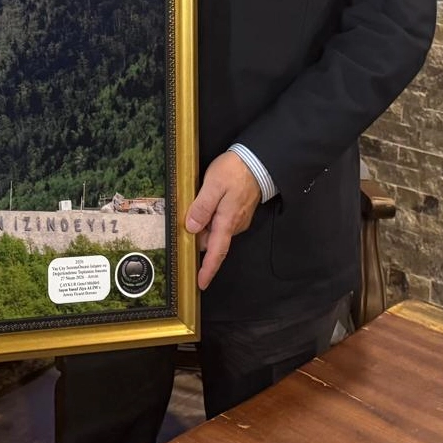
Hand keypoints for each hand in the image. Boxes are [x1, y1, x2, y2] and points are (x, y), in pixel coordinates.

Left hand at [184, 151, 262, 289]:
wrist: (257, 160)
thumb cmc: (234, 171)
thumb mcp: (213, 186)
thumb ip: (202, 207)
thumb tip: (192, 228)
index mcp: (227, 222)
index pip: (217, 252)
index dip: (208, 269)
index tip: (201, 283)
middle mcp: (234, 225)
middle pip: (212, 241)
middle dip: (198, 237)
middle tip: (184, 222)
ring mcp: (237, 218)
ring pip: (215, 230)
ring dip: (203, 225)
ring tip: (193, 206)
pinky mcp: (238, 211)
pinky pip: (220, 221)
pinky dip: (210, 218)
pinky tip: (204, 203)